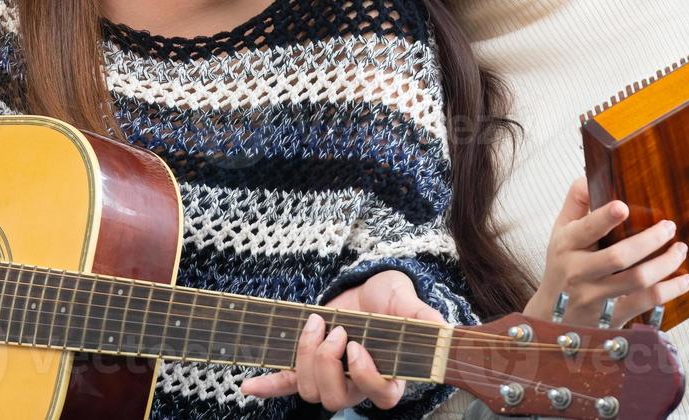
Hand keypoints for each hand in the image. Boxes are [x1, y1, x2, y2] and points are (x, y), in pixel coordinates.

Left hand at [239, 270, 442, 412]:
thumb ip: (426, 320)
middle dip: (327, 363)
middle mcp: (359, 384)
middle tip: (334, 330)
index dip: (365, 374)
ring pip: (310, 391)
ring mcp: (332, 376)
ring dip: (304, 357)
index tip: (356, 345)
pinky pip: (285, 384)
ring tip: (315, 324)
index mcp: (389, 377)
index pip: (380, 396)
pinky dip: (267, 386)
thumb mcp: (411, 304)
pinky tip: (247, 385)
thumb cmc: (393, 299)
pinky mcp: (309, 364)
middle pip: (336, 398)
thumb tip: (442, 333)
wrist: (368, 289)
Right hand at [525, 177, 688, 326]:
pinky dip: (670, 290)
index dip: (604, 219)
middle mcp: (578, 271)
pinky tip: (685, 279)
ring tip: (681, 249)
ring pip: (637, 280)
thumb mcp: (559, 231)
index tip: (623, 206)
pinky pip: (646, 302)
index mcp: (565, 245)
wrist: (553, 316)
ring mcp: (595, 296)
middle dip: (649, 241)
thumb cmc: (561, 265)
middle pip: (618, 257)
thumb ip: (575, 203)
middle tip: (670, 227)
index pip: (585, 230)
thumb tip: (590, 177)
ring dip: (665, 264)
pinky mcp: (613, 316)